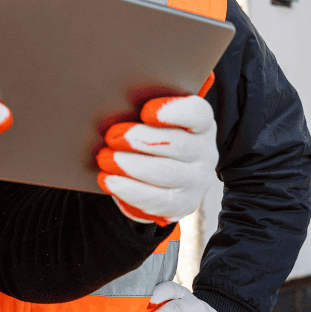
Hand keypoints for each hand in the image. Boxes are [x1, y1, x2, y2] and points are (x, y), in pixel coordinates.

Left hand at [96, 95, 216, 225]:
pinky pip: (158, 201)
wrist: (162, 172)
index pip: (197, 113)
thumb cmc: (153, 135)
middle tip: (111, 137)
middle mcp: (205, 152)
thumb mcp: (154, 120)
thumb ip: (143, 111)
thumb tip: (115, 106)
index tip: (146, 111)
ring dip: (131, 166)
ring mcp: (197, 181)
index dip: (174, 111)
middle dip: (141, 140)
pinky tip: (109, 180)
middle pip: (177, 144)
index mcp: (202, 123)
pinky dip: (129, 191)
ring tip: (105, 159)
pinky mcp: (184, 205)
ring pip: (166, 174)